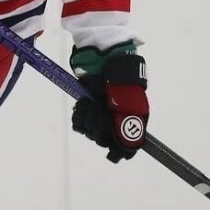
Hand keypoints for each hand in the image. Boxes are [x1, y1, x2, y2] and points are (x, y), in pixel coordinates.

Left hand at [70, 42, 148, 162]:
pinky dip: (80, 114)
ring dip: (88, 117)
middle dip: (99, 126)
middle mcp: (114, 119)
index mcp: (130, 118)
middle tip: (99, 108)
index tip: (113, 152)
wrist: (102, 57)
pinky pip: (78, 123)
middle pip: (103, 140)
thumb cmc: (119, 74)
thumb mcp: (130, 100)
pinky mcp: (85, 108)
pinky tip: (84, 102)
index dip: (119, 151)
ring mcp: (99, 114)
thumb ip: (130, 124)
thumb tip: (130, 149)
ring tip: (91, 101)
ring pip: (89, 132)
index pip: (126, 147)